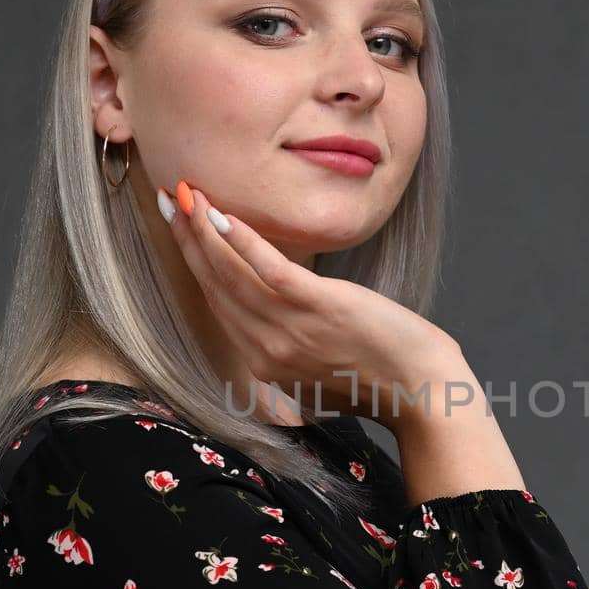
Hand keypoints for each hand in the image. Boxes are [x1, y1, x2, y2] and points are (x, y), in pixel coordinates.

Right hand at [159, 178, 465, 431]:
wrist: (421, 392)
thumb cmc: (381, 379)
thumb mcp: (321, 367)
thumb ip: (293, 346)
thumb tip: (285, 315)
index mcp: (264, 363)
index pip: (219, 303)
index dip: (195, 262)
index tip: (179, 226)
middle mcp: (266, 350)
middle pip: (215, 286)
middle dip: (187, 239)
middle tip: (167, 200)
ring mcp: (289, 331)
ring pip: (231, 276)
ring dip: (204, 232)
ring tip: (186, 196)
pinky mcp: (318, 308)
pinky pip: (268, 271)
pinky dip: (242, 243)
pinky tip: (221, 215)